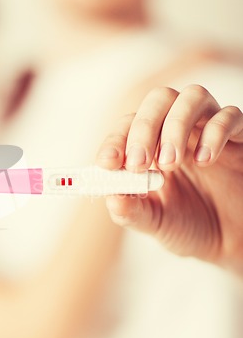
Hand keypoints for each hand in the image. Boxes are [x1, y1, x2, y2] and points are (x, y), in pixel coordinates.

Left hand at [97, 85, 242, 270]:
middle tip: (139, 164)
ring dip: (176, 125)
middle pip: (159, 99)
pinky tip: (205, 161)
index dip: (115, 140)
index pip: (127, 125)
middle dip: (144, 128)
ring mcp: (208, 130)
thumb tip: (111, 198)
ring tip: (170, 163)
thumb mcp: (155, 223)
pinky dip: (214, 133)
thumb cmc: (189, 225)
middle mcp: (178, 131)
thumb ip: (132, 212)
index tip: (108, 163)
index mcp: (151, 146)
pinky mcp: (239, 139)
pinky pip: (230, 116)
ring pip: (193, 96)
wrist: (231, 242)